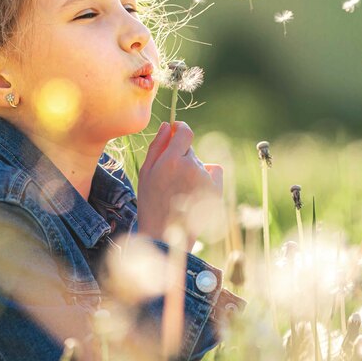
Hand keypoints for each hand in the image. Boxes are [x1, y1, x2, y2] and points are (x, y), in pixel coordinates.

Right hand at [135, 121, 223, 249]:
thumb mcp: (146, 173)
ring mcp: (205, 179)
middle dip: (182, 156)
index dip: (181, 128)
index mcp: (171, 161)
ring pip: (200, 162)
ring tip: (180, 190)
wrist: (165, 235)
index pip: (185, 132)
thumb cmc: (150, 203)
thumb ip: (157, 146)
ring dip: (192, 169)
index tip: (177, 130)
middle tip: (171, 177)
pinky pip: (214, 171)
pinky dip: (208, 175)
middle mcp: (191, 167)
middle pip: (190, 149)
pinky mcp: (216, 190)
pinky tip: (195, 190)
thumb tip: (168, 126)